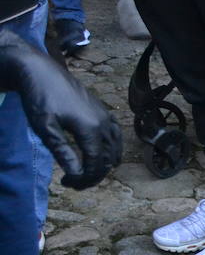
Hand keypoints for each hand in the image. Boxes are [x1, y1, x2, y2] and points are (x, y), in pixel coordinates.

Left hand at [0, 32, 120, 188]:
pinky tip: (103, 154)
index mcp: (91, 128)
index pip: (96, 163)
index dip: (85, 179)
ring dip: (104, 164)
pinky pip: (116, 136)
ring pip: (115, 149)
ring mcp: (106, 116)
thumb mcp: (45, 127)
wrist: (40, 70)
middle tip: (74, 182)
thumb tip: (76, 172)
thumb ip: (62, 151)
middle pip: (107, 159)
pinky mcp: (104, 111)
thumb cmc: (39, 98)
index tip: (68, 184)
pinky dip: (112, 149)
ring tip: (87, 171)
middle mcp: (104, 123)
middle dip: (93, 175)